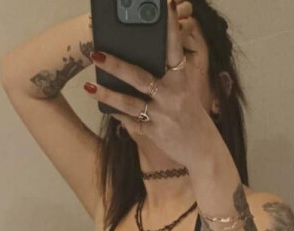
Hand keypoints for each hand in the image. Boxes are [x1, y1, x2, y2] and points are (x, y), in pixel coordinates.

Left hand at [84, 0, 214, 169]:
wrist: (205, 151)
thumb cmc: (192, 118)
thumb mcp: (185, 95)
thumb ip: (166, 80)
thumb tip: (135, 67)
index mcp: (182, 82)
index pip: (174, 49)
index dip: (169, 27)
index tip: (164, 3)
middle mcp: (172, 97)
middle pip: (139, 76)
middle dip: (115, 64)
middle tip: (95, 52)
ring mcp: (162, 116)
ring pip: (129, 102)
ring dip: (107, 94)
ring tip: (88, 86)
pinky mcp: (155, 133)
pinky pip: (131, 122)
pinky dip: (117, 115)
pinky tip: (105, 107)